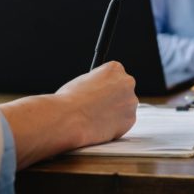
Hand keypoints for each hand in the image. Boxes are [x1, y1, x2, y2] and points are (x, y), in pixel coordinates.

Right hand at [0, 61, 137, 169]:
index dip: (103, 87)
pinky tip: (98, 126)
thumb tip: (90, 88)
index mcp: (115, 68)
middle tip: (94, 108)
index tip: (95, 95)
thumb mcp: (78, 82)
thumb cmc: (64, 101)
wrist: (65, 119)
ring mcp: (130, 101)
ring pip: (124, 106)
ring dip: (113, 112)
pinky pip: (123, 122)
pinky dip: (113, 126)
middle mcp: (128, 82)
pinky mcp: (129, 120)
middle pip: (123, 90)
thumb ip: (92, 84)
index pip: (115, 75)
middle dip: (112, 98)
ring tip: (93, 118)